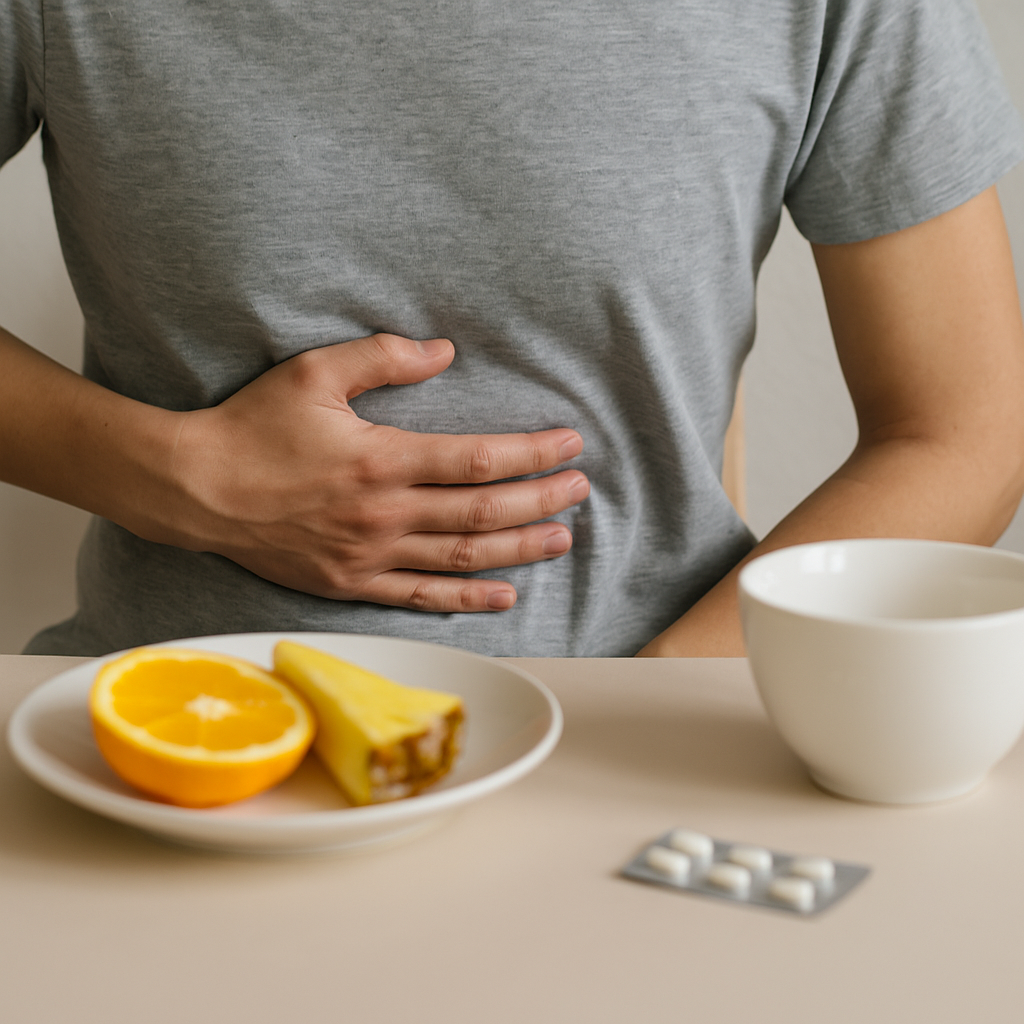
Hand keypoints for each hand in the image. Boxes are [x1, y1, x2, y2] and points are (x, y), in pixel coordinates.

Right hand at [172, 333, 589, 610]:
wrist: (194, 489)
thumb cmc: (252, 427)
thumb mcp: (312, 373)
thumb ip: (382, 358)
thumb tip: (444, 350)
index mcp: (381, 459)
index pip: (478, 460)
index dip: (532, 454)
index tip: (568, 445)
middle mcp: (385, 514)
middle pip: (482, 512)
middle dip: (539, 500)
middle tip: (580, 490)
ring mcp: (370, 556)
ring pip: (462, 558)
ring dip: (518, 549)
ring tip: (562, 539)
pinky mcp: (352, 583)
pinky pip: (421, 597)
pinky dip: (466, 598)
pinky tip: (504, 594)